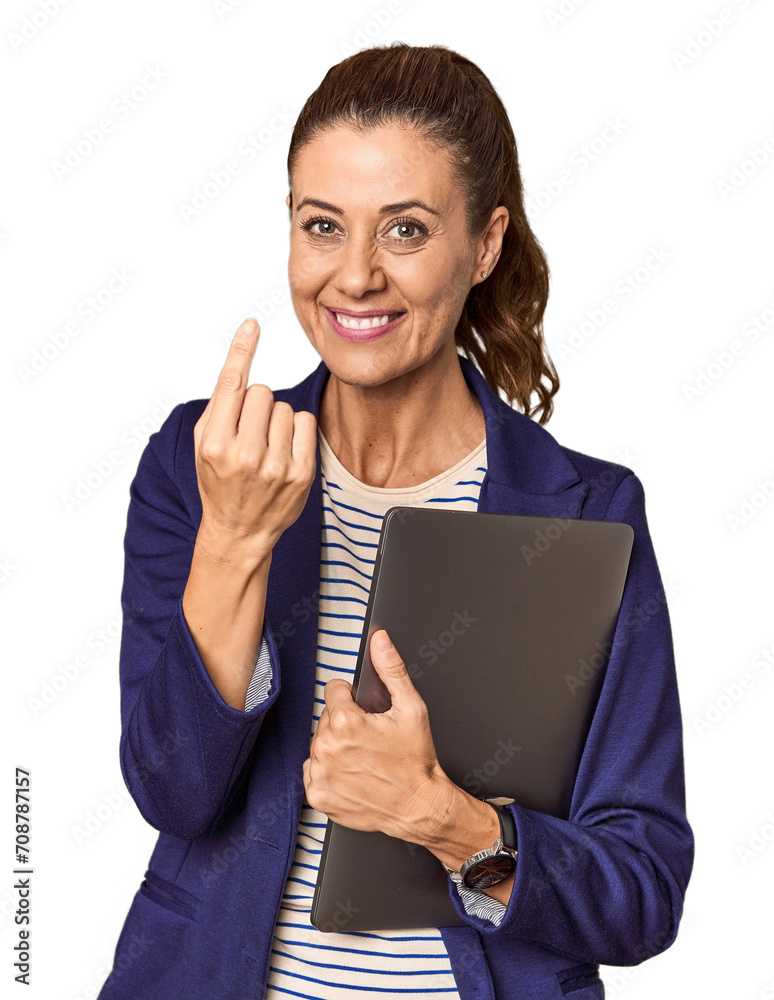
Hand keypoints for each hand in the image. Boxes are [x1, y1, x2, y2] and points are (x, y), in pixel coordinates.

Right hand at [192, 319, 316, 556]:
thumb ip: (220, 404)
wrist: (239, 532)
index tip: (252, 325)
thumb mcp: (203, 444)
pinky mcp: (301, 473)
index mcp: (214, 444)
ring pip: (286, 407)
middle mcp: (245, 454)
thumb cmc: (219, 482)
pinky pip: (305, 423)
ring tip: (265, 447)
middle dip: (256, 406)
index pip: (232, 385)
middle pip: (262, 392)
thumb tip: (242, 360)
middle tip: (248, 433)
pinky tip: (284, 452)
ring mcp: (276, 465)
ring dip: (277, 420)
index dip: (242, 351)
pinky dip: (296, 432)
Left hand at [302, 628, 452, 841]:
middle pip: (327, 718)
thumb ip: (392, 669)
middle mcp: (328, 747)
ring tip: (362, 758)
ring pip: (319, 743)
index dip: (353, 698)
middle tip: (370, 739)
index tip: (366, 714)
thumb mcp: (411, 708)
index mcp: (346, 721)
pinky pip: (313, 770)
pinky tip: (351, 774)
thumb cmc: (416, 761)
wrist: (419, 805)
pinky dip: (328, 772)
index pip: (334, 690)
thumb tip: (380, 640)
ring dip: (336, 747)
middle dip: (346, 723)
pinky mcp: (318, 795)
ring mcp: (320, 773)